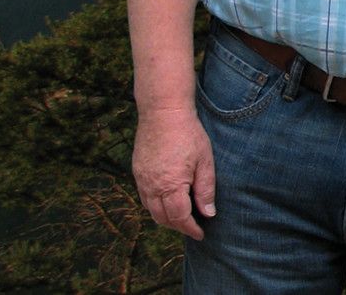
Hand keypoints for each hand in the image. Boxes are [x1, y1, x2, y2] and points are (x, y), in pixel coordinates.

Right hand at [132, 107, 215, 239]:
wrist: (163, 111)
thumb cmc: (188, 133)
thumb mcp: (204, 160)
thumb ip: (206, 189)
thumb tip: (208, 213)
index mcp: (171, 186)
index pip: (180, 218)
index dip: (191, 228)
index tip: (200, 233)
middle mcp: (153, 187)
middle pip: (163, 218)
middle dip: (178, 226)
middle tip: (192, 226)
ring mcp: (142, 179)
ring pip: (151, 210)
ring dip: (165, 218)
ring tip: (180, 216)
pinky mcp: (137, 171)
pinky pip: (144, 197)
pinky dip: (154, 205)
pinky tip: (166, 200)